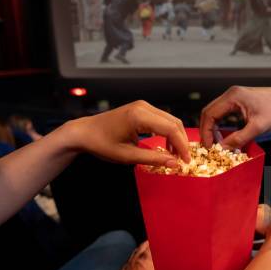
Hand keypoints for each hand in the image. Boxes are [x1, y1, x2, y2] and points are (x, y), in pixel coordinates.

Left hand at [68, 100, 189, 165]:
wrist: (85, 132)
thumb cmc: (101, 143)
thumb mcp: (127, 156)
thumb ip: (152, 159)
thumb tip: (173, 164)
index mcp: (139, 116)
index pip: (170, 129)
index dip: (181, 146)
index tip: (186, 161)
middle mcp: (143, 107)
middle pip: (174, 122)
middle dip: (181, 141)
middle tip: (183, 159)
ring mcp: (143, 106)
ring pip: (169, 120)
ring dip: (175, 137)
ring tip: (174, 155)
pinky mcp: (141, 108)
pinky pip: (161, 119)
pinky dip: (167, 131)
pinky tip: (166, 145)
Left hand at [111, 241, 158, 269]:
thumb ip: (162, 268)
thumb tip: (164, 262)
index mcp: (146, 258)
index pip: (151, 245)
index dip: (155, 242)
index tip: (158, 239)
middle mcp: (136, 259)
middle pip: (141, 247)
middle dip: (147, 243)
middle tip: (151, 242)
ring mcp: (128, 265)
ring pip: (134, 253)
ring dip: (139, 250)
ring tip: (142, 249)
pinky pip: (128, 262)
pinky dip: (132, 259)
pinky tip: (133, 262)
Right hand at [200, 86, 270, 148]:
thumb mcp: (258, 128)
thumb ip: (239, 139)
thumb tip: (222, 148)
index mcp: (233, 96)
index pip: (209, 114)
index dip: (206, 132)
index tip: (209, 147)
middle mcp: (232, 93)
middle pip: (209, 112)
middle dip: (207, 131)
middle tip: (209, 147)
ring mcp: (236, 96)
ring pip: (216, 113)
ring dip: (214, 128)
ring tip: (217, 143)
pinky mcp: (240, 101)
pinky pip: (224, 113)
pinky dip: (222, 124)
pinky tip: (226, 136)